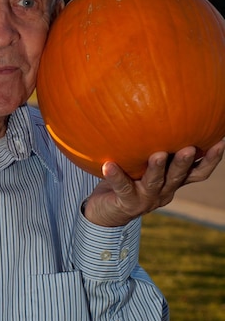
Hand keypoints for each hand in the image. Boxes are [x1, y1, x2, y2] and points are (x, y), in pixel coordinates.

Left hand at [83, 140, 224, 226]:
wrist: (106, 211)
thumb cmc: (127, 178)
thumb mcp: (143, 162)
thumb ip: (151, 145)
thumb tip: (155, 108)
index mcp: (172, 182)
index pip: (197, 171)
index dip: (211, 159)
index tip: (221, 141)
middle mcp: (164, 191)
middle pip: (179, 176)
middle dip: (184, 162)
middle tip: (189, 147)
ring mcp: (146, 199)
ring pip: (154, 183)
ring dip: (157, 168)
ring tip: (157, 154)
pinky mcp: (127, 203)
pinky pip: (122, 187)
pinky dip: (116, 176)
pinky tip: (108, 165)